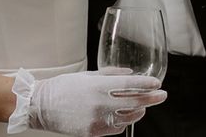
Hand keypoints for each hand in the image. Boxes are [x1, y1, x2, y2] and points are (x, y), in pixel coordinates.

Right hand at [28, 71, 166, 135]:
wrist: (43, 106)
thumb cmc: (64, 87)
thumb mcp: (87, 75)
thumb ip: (110, 74)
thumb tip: (129, 74)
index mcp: (98, 85)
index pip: (130, 85)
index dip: (147, 84)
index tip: (158, 83)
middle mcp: (100, 103)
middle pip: (134, 102)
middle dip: (151, 98)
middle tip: (162, 95)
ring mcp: (98, 120)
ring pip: (128, 117)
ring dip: (139, 110)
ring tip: (144, 105)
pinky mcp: (94, 132)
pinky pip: (116, 128)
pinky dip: (124, 121)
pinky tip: (125, 115)